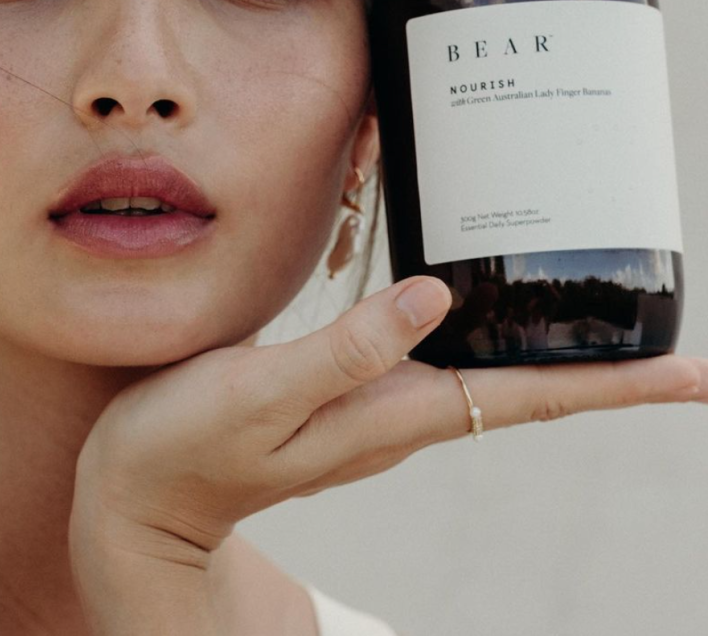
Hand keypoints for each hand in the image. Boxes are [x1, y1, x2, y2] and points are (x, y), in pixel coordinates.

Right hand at [71, 275, 706, 560]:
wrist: (137, 493)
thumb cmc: (187, 443)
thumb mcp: (259, 392)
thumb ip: (346, 348)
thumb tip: (438, 296)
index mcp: (392, 412)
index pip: (528, 398)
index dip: (613, 386)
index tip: (691, 375)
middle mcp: (399, 414)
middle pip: (526, 390)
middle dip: (602, 367)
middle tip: (672, 345)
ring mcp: (373, 408)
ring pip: (484, 374)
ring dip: (547, 351)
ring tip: (594, 317)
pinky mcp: (344, 390)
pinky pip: (435, 358)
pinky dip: (477, 336)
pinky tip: (479, 309)